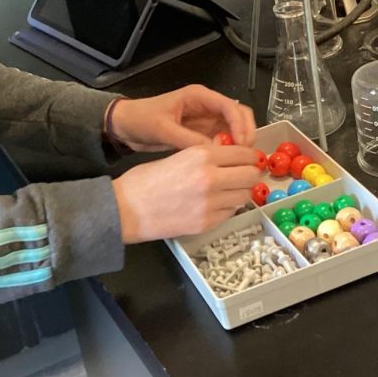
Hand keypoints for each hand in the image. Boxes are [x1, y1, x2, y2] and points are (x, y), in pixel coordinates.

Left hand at [108, 85, 255, 152]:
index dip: (240, 124)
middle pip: (238, 115)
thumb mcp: (163, 129)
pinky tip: (226, 163)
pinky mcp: (202, 133)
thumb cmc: (141, 119)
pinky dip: (228, 150)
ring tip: (238, 161)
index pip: (230, 106)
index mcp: (199, 96)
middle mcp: (207, 106)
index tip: (242, 144)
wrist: (126, 126)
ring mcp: (206, 120)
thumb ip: (187, 139)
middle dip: (246, 133)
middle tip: (246, 155)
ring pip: (233, 129)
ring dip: (239, 143)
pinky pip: (222, 140)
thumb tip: (212, 152)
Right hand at [111, 144, 265, 242]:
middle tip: (244, 175)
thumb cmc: (145, 180)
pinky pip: (231, 212)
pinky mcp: (207, 223)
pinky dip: (228, 207)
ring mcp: (211, 204)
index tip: (250, 159)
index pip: (244, 154)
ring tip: (229, 190)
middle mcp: (211, 178)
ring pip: (245, 196)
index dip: (250, 156)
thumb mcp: (178, 156)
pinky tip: (215, 203)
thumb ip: (206, 155)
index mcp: (202, 156)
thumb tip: (229, 153)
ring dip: (241, 191)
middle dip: (250, 174)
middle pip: (251, 175)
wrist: (126, 210)